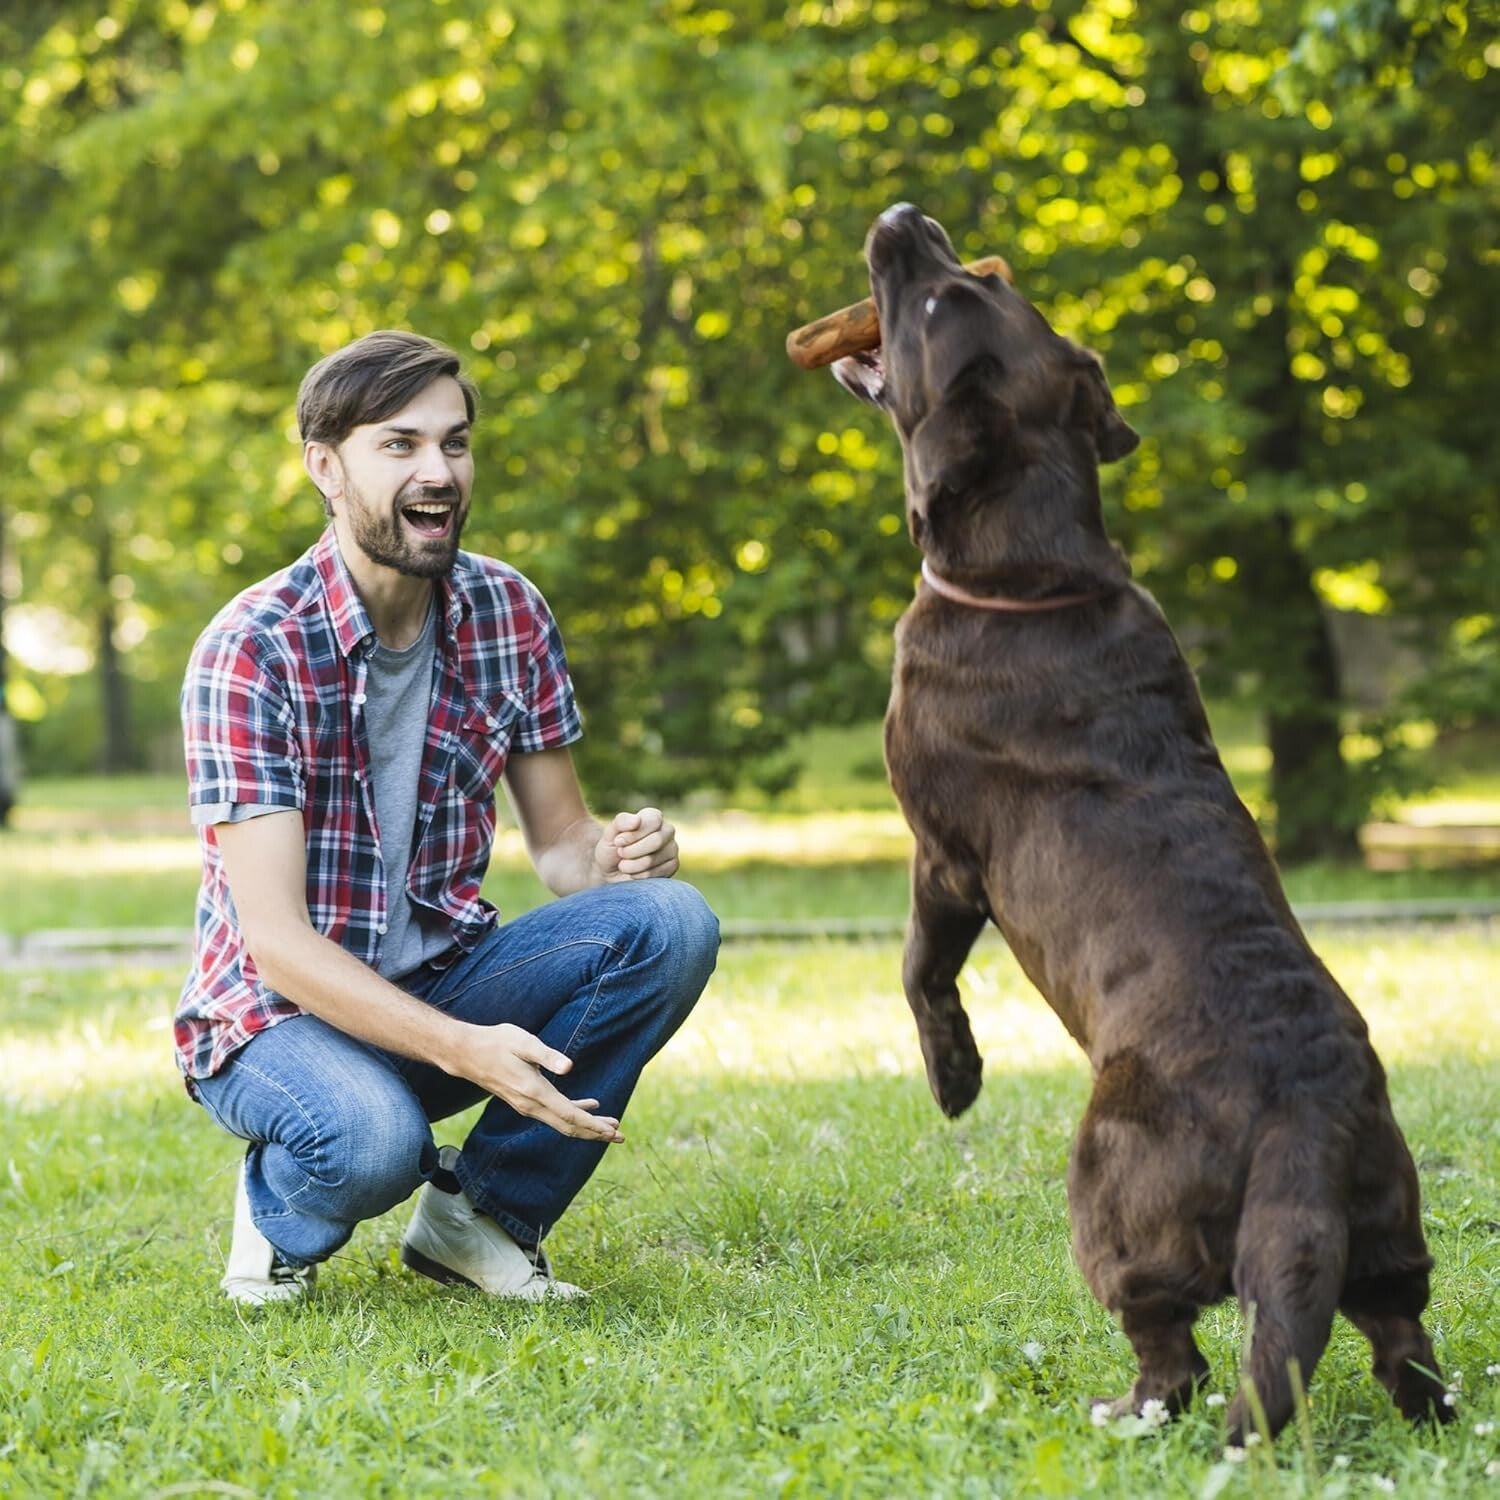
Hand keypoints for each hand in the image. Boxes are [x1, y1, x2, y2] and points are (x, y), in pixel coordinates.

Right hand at [461, 1022, 623, 1142]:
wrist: (467, 1054)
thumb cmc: (496, 1042)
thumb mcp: (523, 1041)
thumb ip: (547, 1055)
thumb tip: (569, 1067)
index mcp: (534, 1092)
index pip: (570, 1115)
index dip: (593, 1125)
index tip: (612, 1132)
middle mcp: (531, 1105)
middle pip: (569, 1126)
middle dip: (595, 1132)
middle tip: (620, 1136)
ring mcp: (527, 1106)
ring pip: (562, 1123)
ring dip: (587, 1125)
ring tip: (610, 1126)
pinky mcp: (525, 1101)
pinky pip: (554, 1114)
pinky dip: (573, 1113)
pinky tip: (589, 1105)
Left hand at [593, 807, 679, 881]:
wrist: (611, 872)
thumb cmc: (612, 849)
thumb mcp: (609, 833)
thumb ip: (621, 822)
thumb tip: (637, 820)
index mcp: (653, 817)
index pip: (653, 821)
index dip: (634, 834)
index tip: (618, 841)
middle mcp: (667, 830)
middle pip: (656, 840)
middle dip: (632, 851)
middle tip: (620, 854)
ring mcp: (672, 849)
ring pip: (653, 859)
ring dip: (632, 865)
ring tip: (623, 865)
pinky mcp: (672, 866)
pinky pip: (656, 873)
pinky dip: (639, 875)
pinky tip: (634, 873)